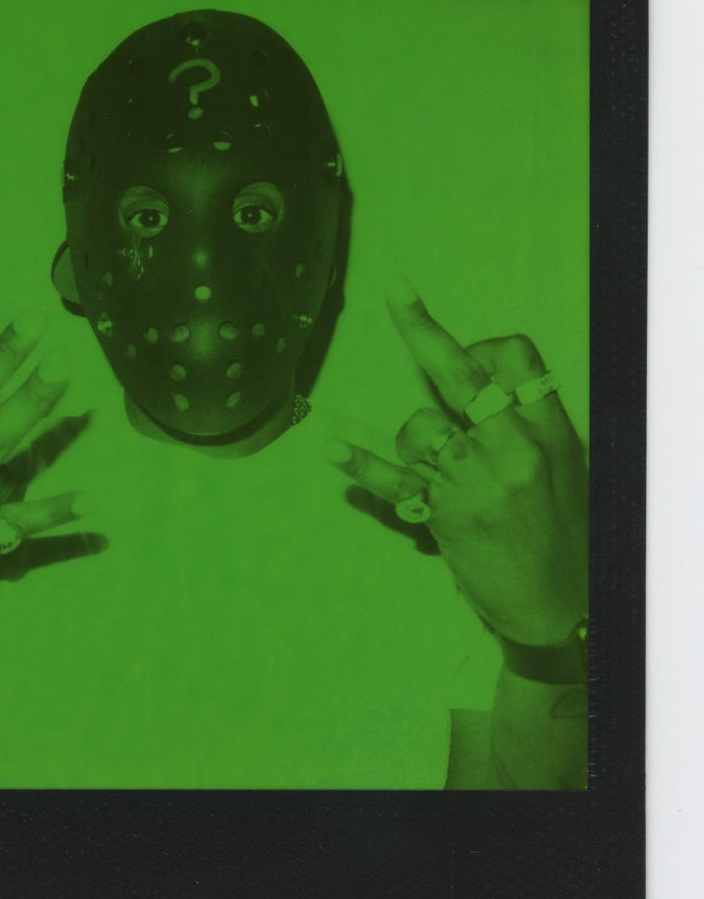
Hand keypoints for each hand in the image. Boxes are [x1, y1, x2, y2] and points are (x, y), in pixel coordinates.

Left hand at [327, 279, 586, 646]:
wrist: (564, 607)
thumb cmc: (565, 535)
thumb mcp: (565, 468)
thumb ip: (526, 423)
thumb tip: (478, 378)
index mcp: (549, 431)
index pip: (515, 358)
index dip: (483, 346)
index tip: (466, 353)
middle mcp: (512, 449)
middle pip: (461, 374)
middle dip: (424, 330)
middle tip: (396, 291)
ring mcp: (475, 483)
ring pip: (419, 425)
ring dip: (411, 436)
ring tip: (428, 463)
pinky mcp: (444, 516)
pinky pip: (393, 481)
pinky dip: (361, 465)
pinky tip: (333, 450)